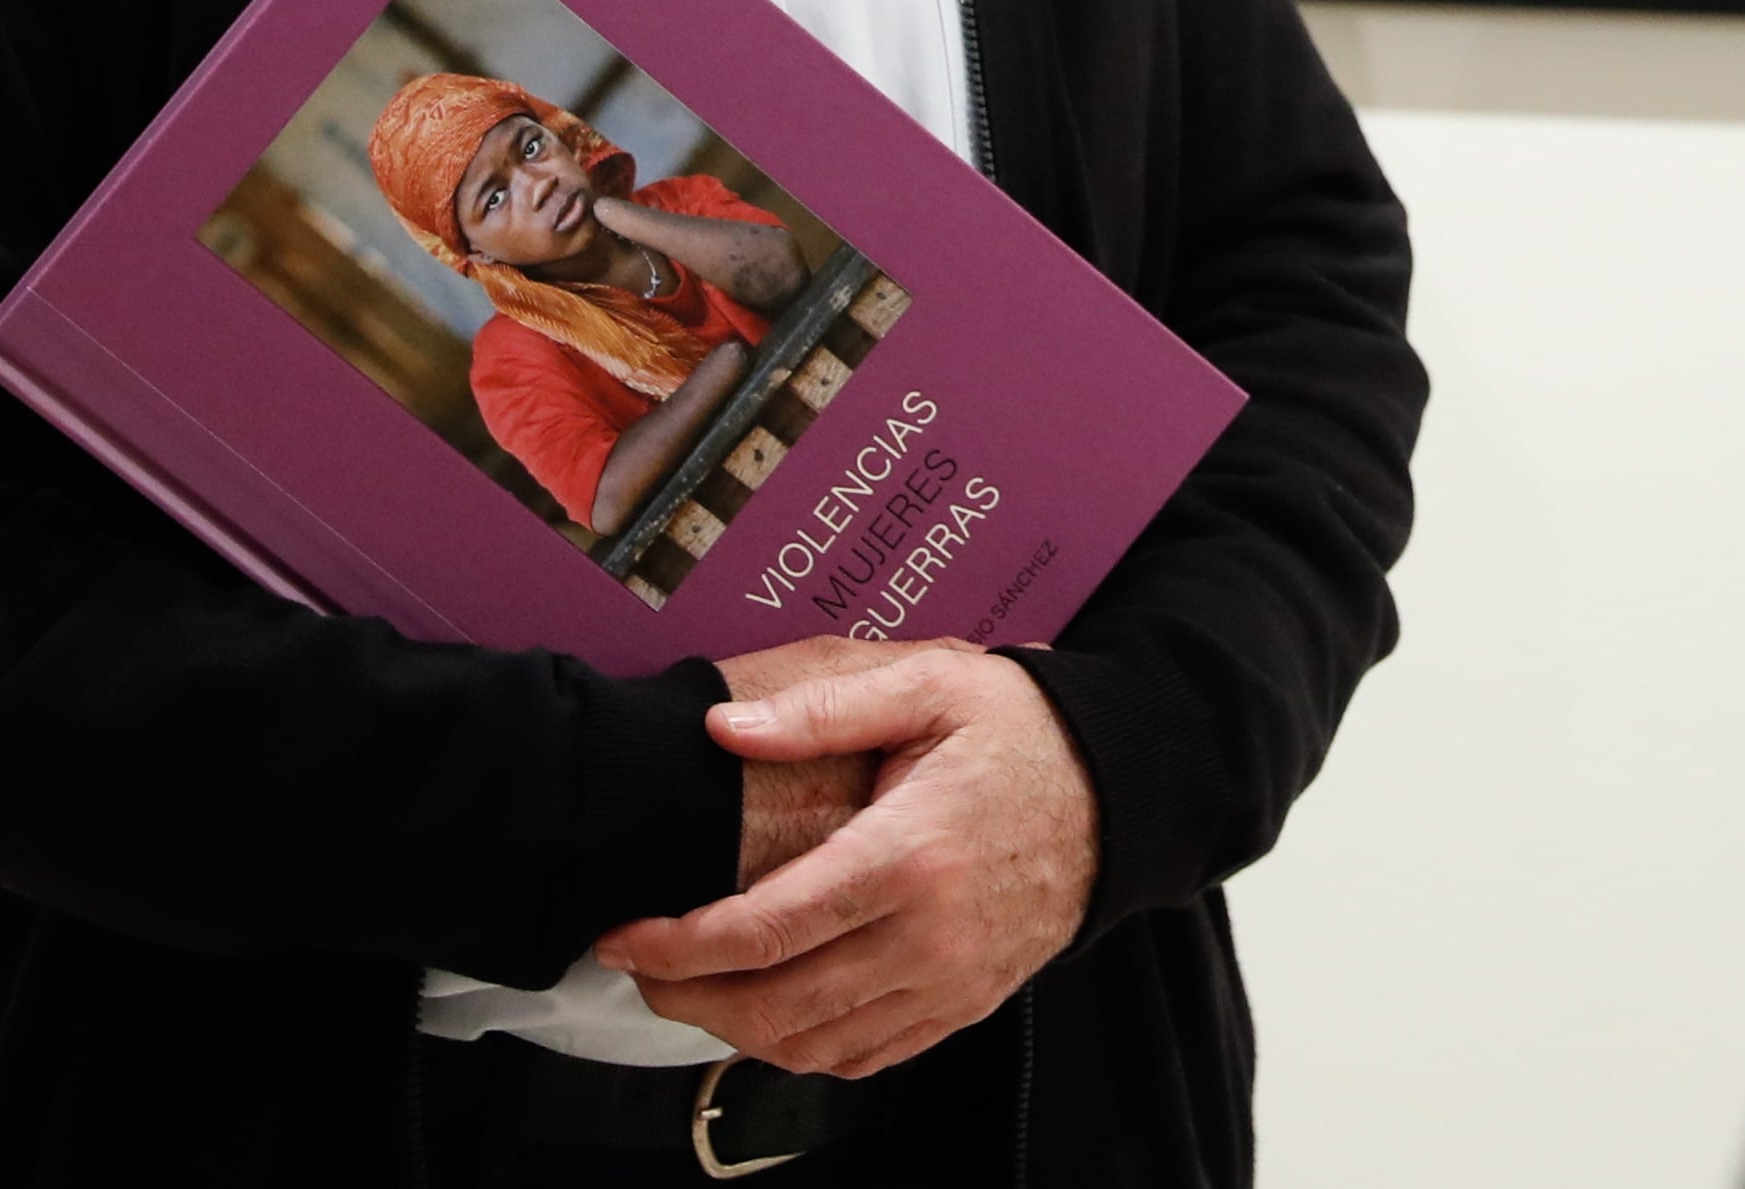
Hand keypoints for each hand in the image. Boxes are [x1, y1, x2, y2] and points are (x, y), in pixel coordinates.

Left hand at [602, 645, 1100, 1077]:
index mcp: (908, 856)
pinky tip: (768, 1009)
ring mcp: (949, 984)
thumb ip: (821, 709)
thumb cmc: (1022, 731)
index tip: (623, 934)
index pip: (765, 929)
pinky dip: (800, 1050)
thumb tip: (723, 728)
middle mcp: (928, 938)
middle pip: (775, 1005)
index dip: (677, 944)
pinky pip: (863, 1059)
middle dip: (685, 997)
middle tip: (637, 966)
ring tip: (690, 988)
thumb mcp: (930, 686)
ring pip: (812, 1047)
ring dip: (734, 1031)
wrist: (1121, 791)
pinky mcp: (964, 1007)